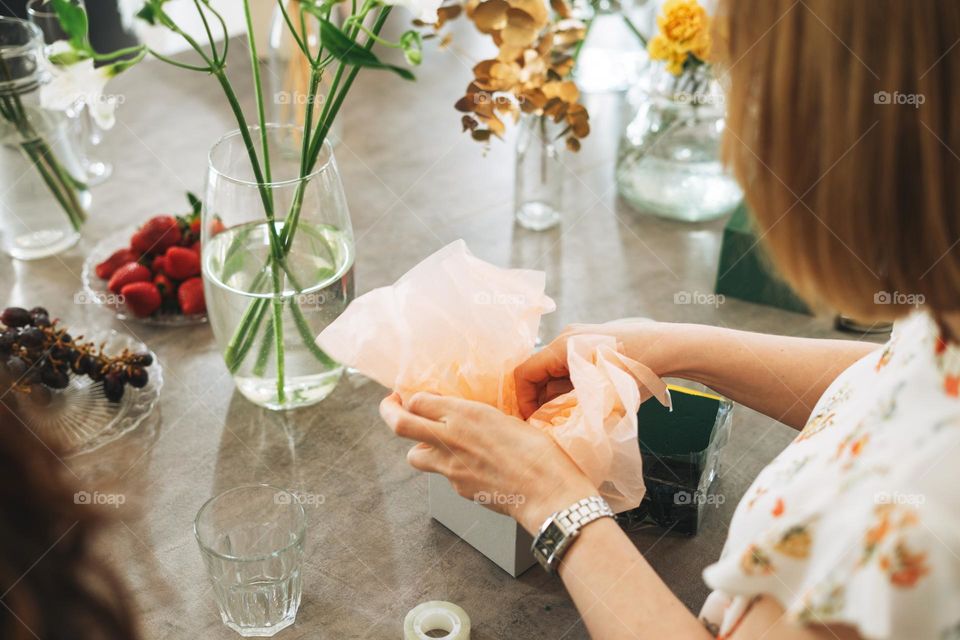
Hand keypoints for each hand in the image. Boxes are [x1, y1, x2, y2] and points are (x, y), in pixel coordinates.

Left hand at [380, 392, 596, 533]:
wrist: (546, 491)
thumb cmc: (537, 451)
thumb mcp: (506, 418)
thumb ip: (474, 416)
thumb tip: (456, 415)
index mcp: (464, 414)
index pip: (418, 400)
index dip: (412, 397)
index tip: (412, 395)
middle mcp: (450, 439)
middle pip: (399, 424)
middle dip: (388, 412)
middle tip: (390, 405)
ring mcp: (450, 468)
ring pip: (413, 456)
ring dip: (418, 447)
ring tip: (432, 443)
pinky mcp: (458, 489)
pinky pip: (442, 476)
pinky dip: (449, 469)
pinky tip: (471, 466)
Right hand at [514, 320, 679, 418]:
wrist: (669, 348)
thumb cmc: (636, 371)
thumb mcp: (599, 395)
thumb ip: (566, 406)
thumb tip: (545, 420)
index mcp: (562, 347)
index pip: (524, 373)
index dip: (523, 401)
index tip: (534, 423)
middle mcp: (566, 337)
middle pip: (539, 372)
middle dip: (542, 399)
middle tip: (552, 423)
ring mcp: (580, 337)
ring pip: (555, 370)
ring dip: (558, 393)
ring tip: (571, 414)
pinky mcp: (593, 342)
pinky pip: (570, 365)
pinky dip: (571, 384)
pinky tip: (586, 400)